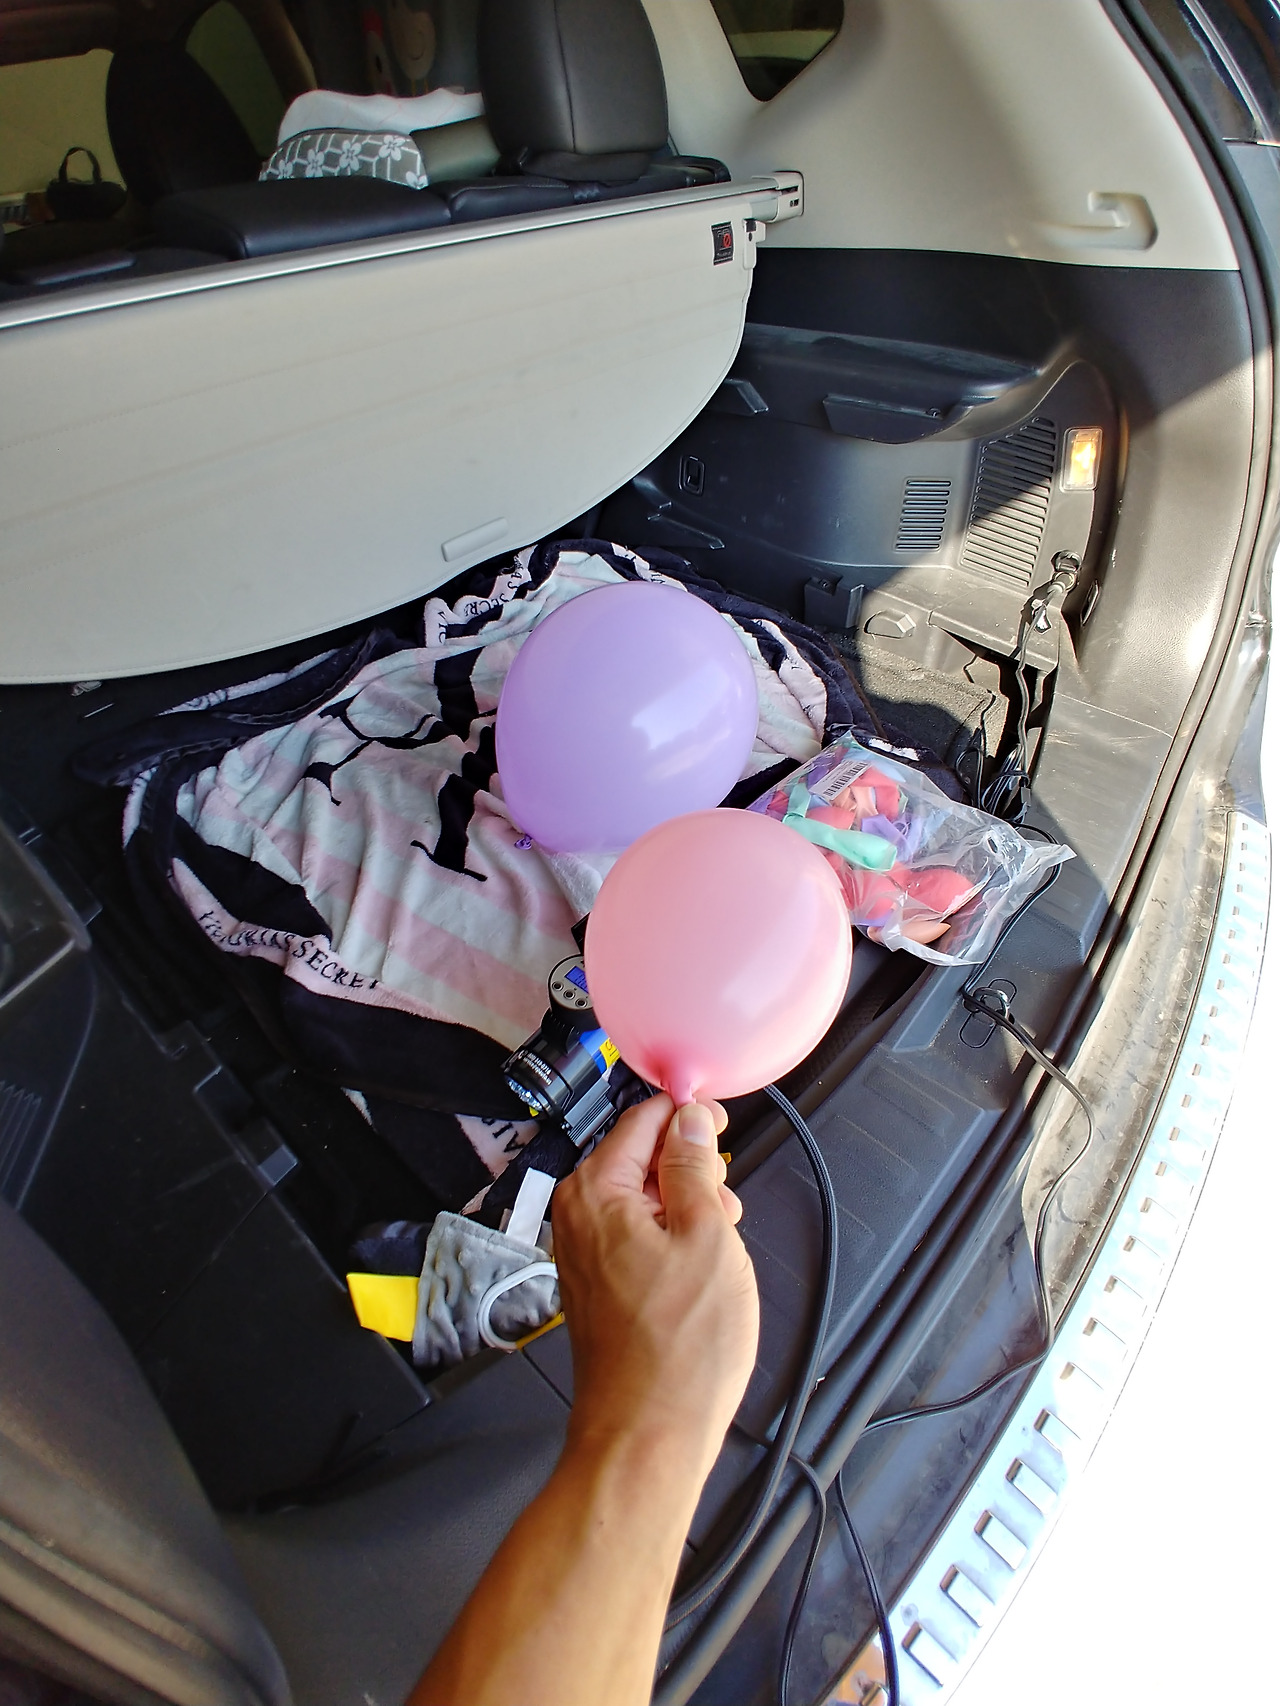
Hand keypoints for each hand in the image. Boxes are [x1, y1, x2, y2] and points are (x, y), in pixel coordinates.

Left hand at [552, 1094, 759, 1485]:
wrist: (648, 1434)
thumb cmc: (676, 1352)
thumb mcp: (707, 1235)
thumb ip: (694, 1167)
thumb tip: (690, 1120)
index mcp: (595, 1192)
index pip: (642, 1120)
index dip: (688, 1115)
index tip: (721, 1122)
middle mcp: (578, 1219)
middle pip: (640, 1160)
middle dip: (690, 1171)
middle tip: (726, 1200)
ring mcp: (585, 1256)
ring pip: (644, 1202)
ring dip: (688, 1210)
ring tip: (720, 1248)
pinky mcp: (599, 1288)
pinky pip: (639, 1239)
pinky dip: (673, 1242)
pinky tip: (702, 1272)